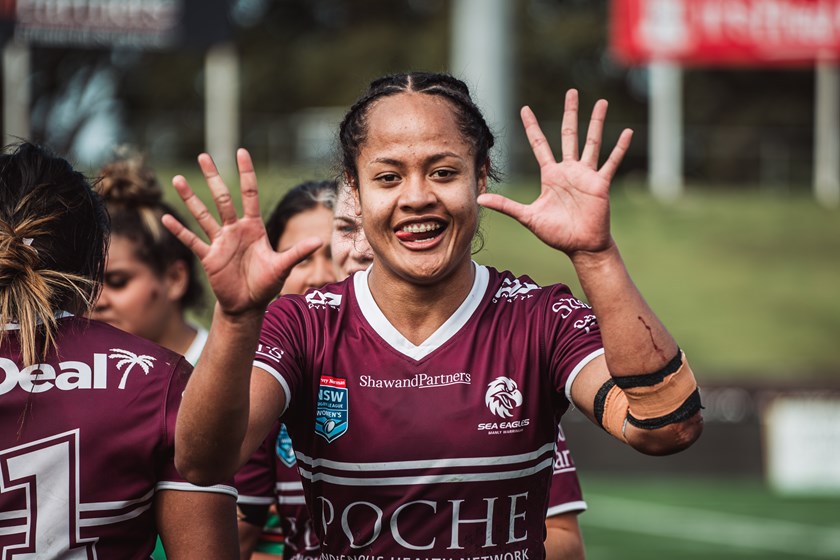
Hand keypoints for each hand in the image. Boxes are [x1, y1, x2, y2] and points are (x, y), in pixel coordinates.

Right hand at [162, 149, 321, 315]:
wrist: (248, 305)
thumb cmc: (266, 284)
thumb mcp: (282, 267)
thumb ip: (297, 252)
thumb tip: (319, 241)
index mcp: (254, 227)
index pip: (249, 194)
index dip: (246, 174)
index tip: (241, 152)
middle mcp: (235, 230)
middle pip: (222, 198)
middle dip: (213, 178)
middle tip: (203, 155)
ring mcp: (220, 242)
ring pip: (203, 215)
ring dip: (190, 199)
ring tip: (178, 180)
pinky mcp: (209, 257)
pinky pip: (192, 241)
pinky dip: (179, 231)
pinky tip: (166, 218)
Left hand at [478, 89, 632, 255]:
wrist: (580, 246)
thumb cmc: (556, 234)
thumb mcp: (528, 217)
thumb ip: (506, 206)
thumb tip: (480, 200)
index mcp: (551, 175)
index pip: (539, 144)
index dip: (532, 127)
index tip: (524, 108)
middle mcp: (569, 170)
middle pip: (568, 134)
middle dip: (570, 113)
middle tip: (571, 92)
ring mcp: (586, 175)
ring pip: (592, 142)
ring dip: (597, 122)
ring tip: (601, 102)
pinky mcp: (600, 183)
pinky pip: (611, 162)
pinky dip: (620, 148)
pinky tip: (627, 132)